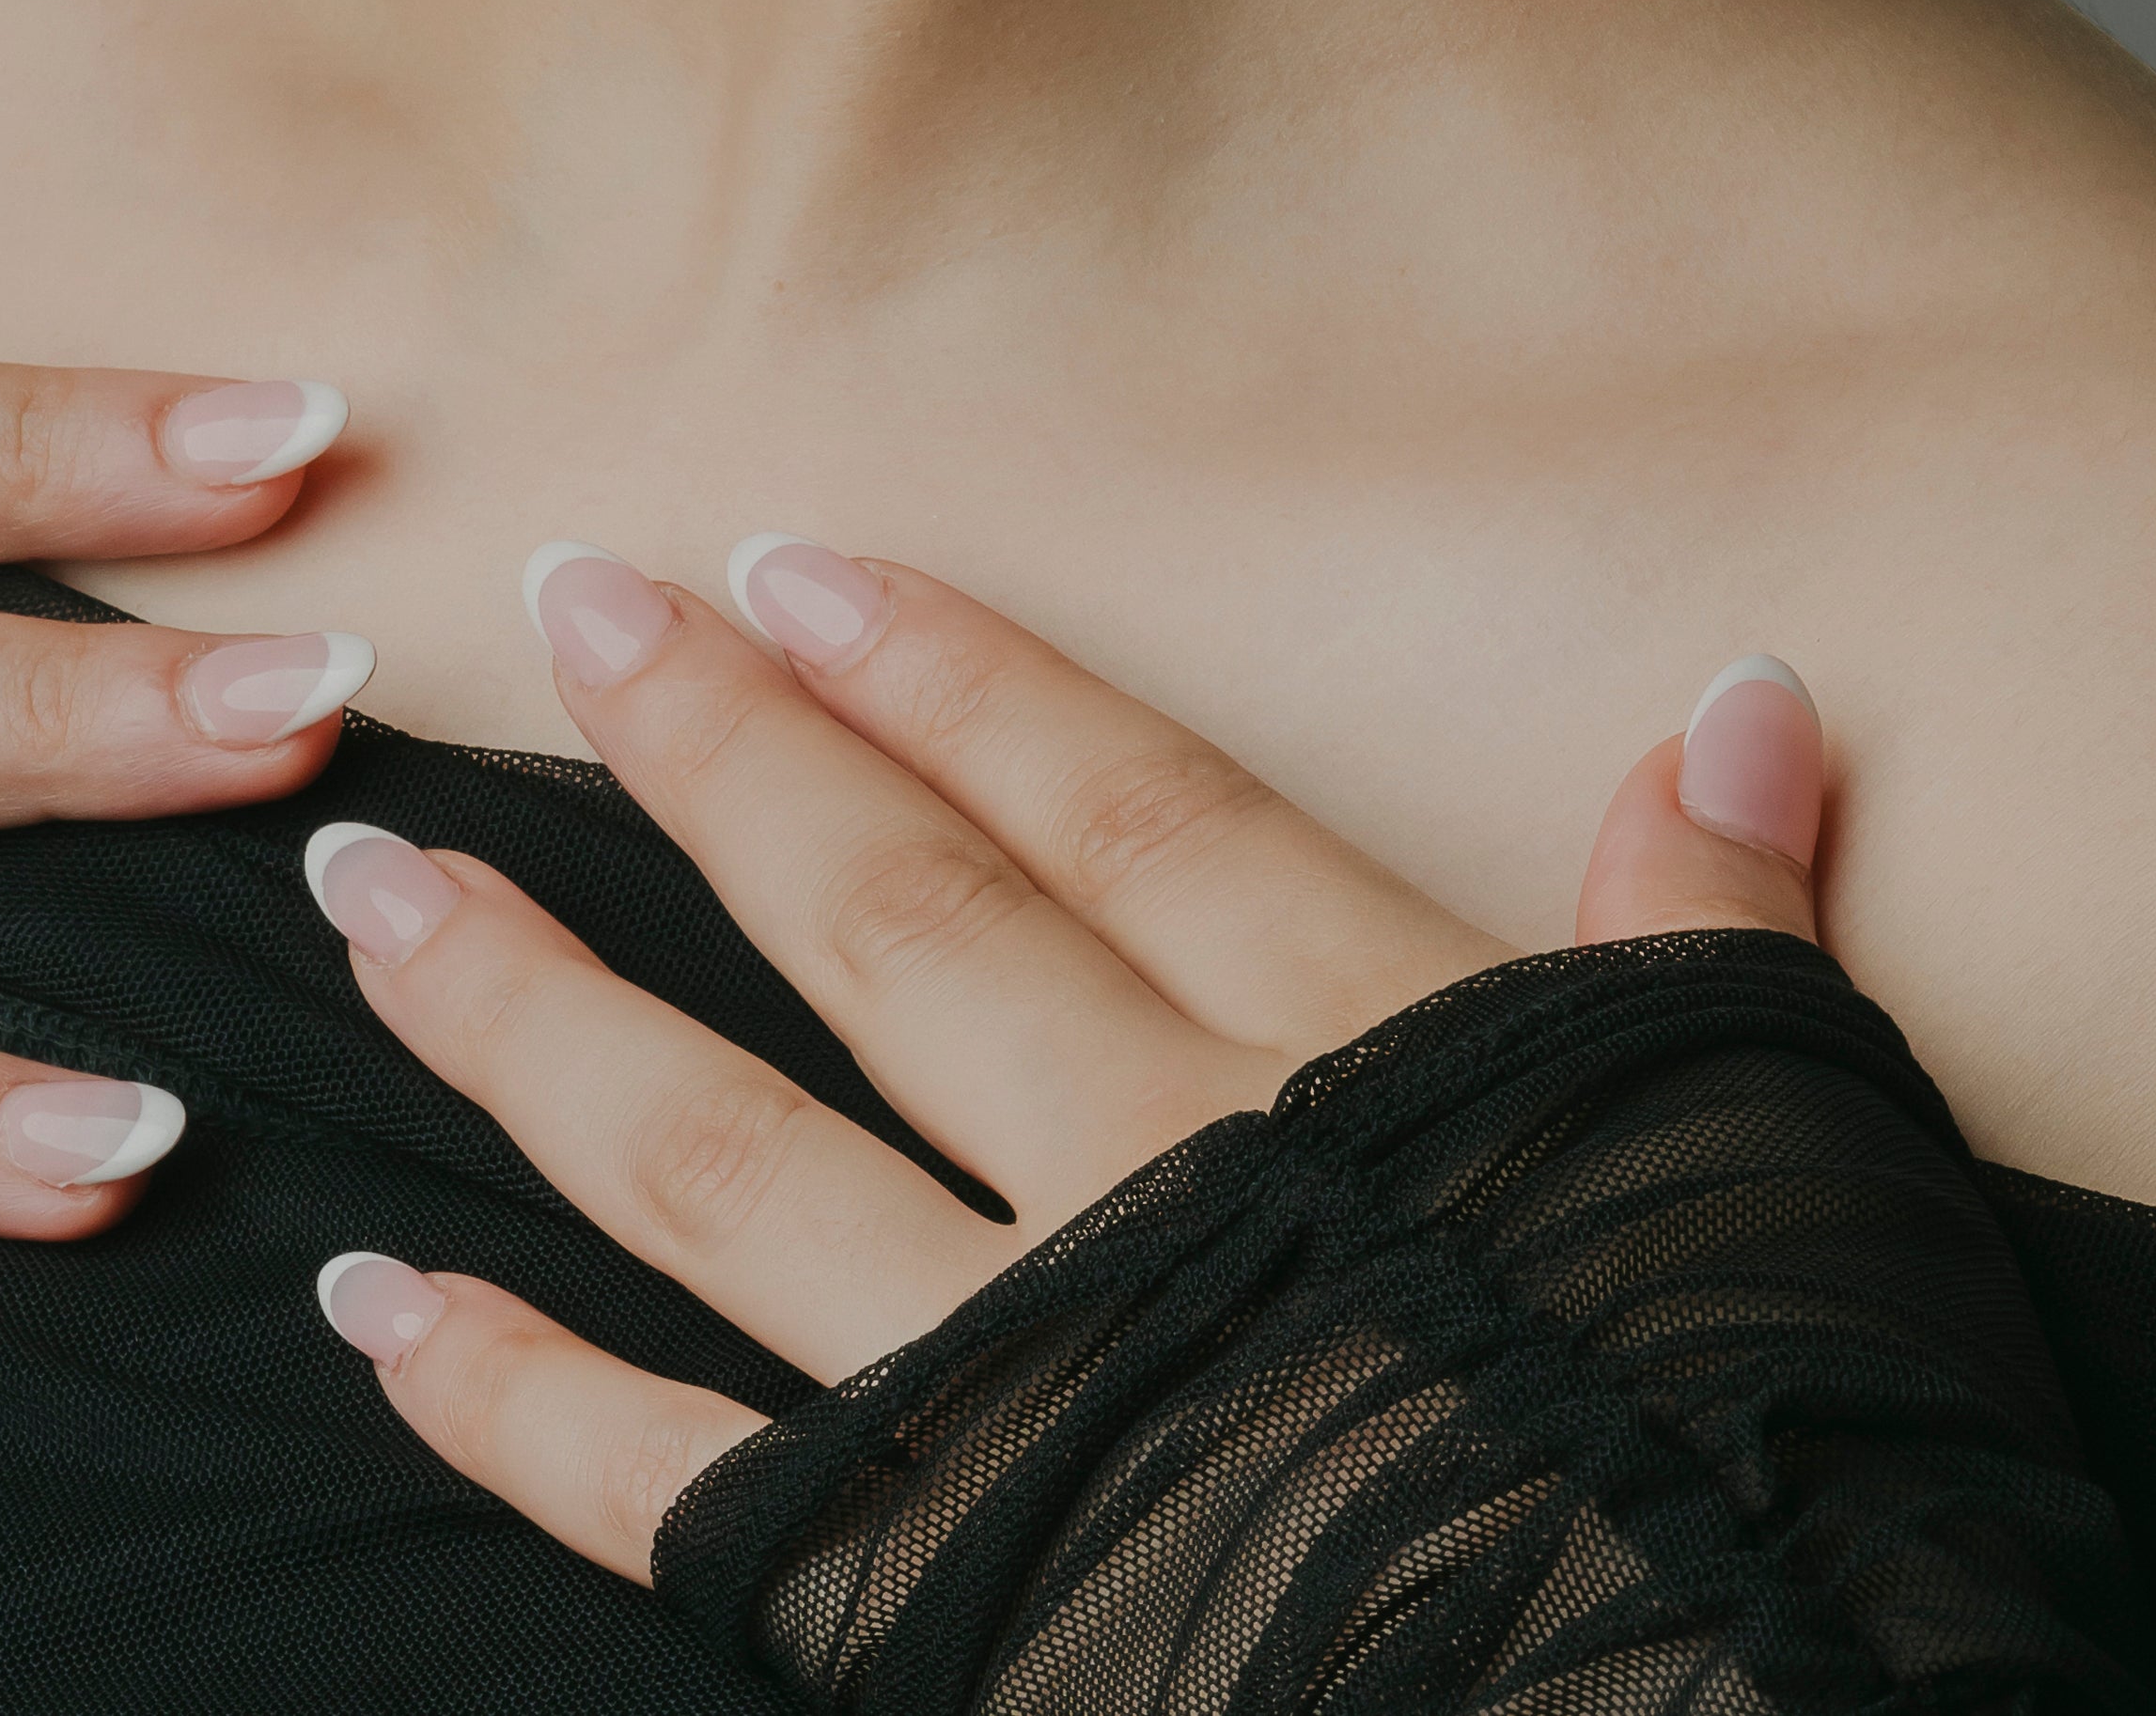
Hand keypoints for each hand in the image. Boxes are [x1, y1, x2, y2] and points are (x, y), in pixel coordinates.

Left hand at [297, 537, 1823, 1580]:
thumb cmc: (1777, 1464)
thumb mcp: (1778, 1151)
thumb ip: (1703, 917)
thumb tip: (1743, 693)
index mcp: (1340, 1065)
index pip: (1110, 811)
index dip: (953, 673)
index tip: (788, 560)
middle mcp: (1140, 1184)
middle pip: (884, 929)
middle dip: (715, 763)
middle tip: (560, 602)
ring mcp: (1008, 1389)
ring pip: (720, 1162)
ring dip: (537, 1023)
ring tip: (378, 899)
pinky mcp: (916, 1595)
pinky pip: (672, 1485)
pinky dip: (514, 1398)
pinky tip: (377, 1306)